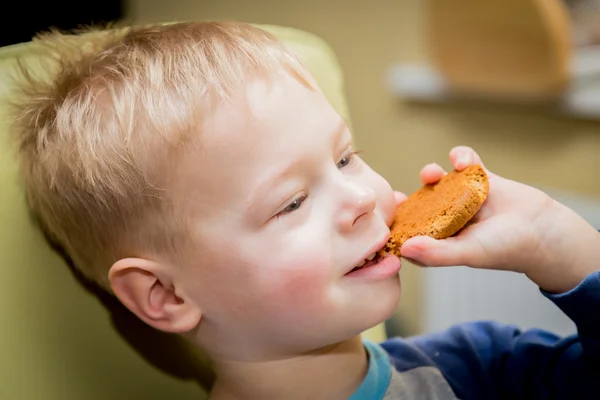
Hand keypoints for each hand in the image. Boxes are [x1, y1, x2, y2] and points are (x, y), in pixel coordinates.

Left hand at [399, 146, 599, 293]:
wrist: (543, 229)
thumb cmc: (505, 248)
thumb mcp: (468, 252)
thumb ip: (437, 253)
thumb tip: (404, 249)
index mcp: (441, 238)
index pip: (410, 232)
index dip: (395, 226)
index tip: (383, 220)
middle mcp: (447, 217)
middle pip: (418, 204)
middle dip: (407, 198)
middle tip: (399, 195)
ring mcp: (462, 195)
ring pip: (437, 180)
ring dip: (431, 173)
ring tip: (433, 173)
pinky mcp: (479, 176)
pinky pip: (463, 161)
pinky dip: (461, 156)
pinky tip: (463, 161)